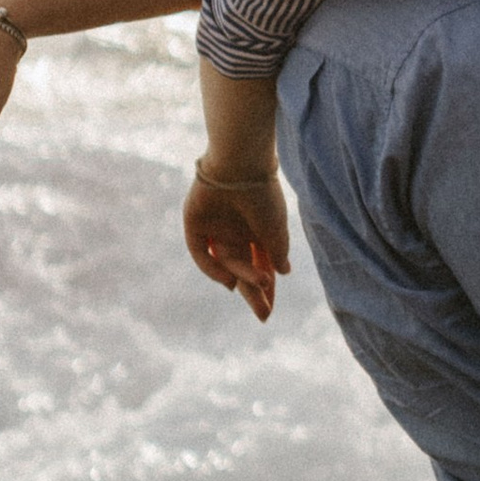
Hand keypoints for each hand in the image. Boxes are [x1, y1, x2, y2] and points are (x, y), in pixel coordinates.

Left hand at [184, 169, 290, 321]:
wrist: (238, 165)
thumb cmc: (262, 195)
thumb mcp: (276, 228)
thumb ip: (278, 251)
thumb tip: (284, 273)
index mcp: (257, 230)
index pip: (262, 264)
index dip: (267, 287)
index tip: (270, 308)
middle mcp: (236, 230)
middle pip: (244, 268)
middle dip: (254, 292)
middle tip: (263, 315)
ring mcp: (215, 228)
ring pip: (227, 261)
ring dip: (244, 277)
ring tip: (260, 285)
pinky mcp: (195, 224)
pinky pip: (201, 253)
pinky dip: (213, 269)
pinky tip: (229, 281)